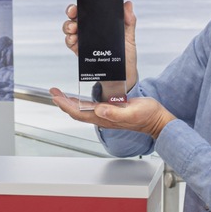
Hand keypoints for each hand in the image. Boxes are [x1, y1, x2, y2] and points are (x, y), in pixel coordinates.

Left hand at [48, 88, 174, 138]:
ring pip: (82, 109)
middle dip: (63, 102)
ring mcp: (106, 114)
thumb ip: (116, 112)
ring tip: (60, 93)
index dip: (66, 105)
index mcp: (105, 117)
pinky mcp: (111, 110)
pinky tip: (78, 97)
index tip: (57, 96)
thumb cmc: (148, 116)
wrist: (157, 120)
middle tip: (53, 91)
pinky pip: (91, 106)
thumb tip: (99, 109)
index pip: (79, 112)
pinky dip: (80, 101)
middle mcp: (103, 117)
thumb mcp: (133, 112)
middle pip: (77, 111)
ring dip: (69, 101)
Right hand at [62, 0, 138, 90]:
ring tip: (74, 30)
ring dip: (69, 27)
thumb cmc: (126, 56)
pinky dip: (69, 40)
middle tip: (73, 14)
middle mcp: (91, 30)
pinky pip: (70, 43)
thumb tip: (128, 5)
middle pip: (76, 17)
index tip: (80, 4)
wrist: (121, 76)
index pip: (89, 11)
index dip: (82, 5)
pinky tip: (74, 40)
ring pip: (70, 29)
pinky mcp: (80, 51)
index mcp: (101, 24)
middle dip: (71, 13)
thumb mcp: (129, 37)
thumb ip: (129, 21)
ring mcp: (84, 40)